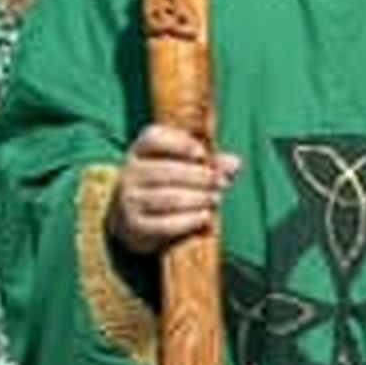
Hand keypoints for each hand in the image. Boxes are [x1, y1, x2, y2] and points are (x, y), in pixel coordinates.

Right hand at [107, 122, 237, 249]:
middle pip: (166, 171)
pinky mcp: (135, 226)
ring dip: (197, 198)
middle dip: (198, 176)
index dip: (179, 144)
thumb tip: (235, 163)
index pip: (154, 138)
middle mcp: (130, 173)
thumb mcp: (181, 167)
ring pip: (167, 197)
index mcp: (141, 150)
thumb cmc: (165, 185)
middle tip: (221, 182)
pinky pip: (164, 224)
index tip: (202, 154)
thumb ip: (208, 163)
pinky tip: (205, 217)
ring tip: (216, 199)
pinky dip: (188, 220)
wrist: (133, 219)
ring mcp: (129, 200)